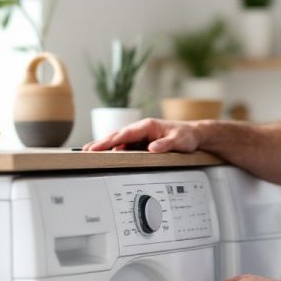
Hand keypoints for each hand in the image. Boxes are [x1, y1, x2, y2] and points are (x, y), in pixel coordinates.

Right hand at [81, 117, 201, 152]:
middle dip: (101, 142)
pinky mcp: (143, 142)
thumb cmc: (187, 136)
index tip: (97, 146)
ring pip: (120, 141)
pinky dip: (115, 149)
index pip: (124, 134)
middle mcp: (142, 129)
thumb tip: (151, 148)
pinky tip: (107, 154)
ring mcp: (141, 135)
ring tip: (90, 152)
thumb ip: (166, 145)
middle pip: (118, 136)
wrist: (194, 135)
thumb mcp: (179, 141)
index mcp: (148, 126)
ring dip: (106, 146)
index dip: (110, 141)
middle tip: (86, 150)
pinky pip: (126, 145)